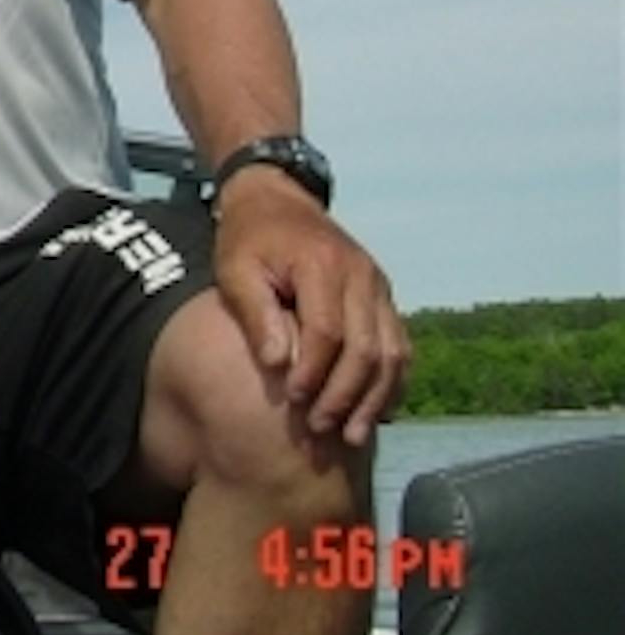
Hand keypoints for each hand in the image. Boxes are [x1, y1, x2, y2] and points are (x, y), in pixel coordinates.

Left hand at [212, 173, 408, 446]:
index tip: (294, 400)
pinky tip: (374, 411)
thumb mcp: (235, 269)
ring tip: (351, 433)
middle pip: (366, 348)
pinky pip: (399, 346)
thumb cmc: (248, 239)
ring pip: (392, 352)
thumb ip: (256, 314)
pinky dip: (390, 382)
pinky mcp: (384, 296)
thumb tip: (277, 365)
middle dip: (344, 394)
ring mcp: (379, 285)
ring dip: (374, 397)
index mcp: (322, 265)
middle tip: (319, 426)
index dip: (314, 371)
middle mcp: (361, 275)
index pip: (327, 331)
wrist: (275, 200)